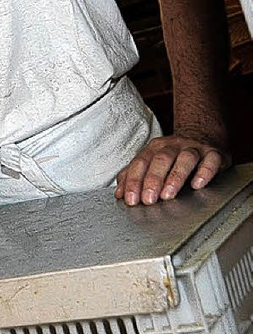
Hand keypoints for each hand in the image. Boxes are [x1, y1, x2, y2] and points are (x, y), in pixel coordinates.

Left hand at [115, 133, 230, 205]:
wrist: (202, 134)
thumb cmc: (173, 154)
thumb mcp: (151, 160)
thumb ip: (134, 175)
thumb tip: (119, 193)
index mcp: (154, 148)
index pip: (141, 163)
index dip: (134, 181)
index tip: (130, 200)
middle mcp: (173, 146)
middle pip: (160, 159)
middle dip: (152, 180)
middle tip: (148, 200)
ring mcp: (194, 148)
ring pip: (185, 159)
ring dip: (175, 177)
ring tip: (168, 195)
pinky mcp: (214, 154)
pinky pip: (211, 160)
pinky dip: (205, 172)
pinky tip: (198, 184)